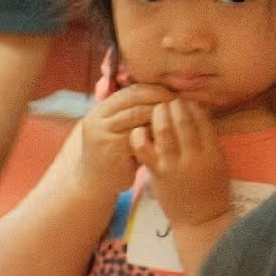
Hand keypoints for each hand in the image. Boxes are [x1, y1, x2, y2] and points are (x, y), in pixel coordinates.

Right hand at [71, 81, 168, 196]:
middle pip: (135, 99)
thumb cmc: (116, 155)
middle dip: (159, 100)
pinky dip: (154, 132)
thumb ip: (135, 113)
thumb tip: (168, 94)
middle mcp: (96, 119)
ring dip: (159, 115)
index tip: (174, 95)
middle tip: (179, 104)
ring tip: (175, 119)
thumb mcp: (121, 130)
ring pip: (138, 114)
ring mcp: (101, 134)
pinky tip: (167, 135)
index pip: (132, 90)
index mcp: (100, 111)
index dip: (155, 90)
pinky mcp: (110, 149)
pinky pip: (139, 134)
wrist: (96, 185)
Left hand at [134, 96, 230, 232]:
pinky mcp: (158, 173)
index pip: (203, 119)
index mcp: (213, 151)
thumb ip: (209, 141)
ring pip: (165, 131)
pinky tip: (138, 130)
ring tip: (155, 109)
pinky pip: (145, 151)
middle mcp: (195, 155)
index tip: (184, 99)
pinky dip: (140, 137)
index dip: (192, 106)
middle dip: (174, 105)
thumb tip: (198, 117)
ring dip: (159, 115)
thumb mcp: (218, 162)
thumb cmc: (210, 190)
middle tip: (167, 100)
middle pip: (184, 121)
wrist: (200, 218)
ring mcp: (175, 164)